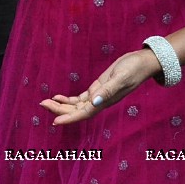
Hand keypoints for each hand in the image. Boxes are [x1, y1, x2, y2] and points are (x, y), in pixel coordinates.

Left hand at [40, 49, 161, 124]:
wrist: (142, 62)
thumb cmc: (134, 69)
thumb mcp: (121, 78)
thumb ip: (108, 90)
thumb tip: (94, 102)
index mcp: (105, 101)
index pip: (84, 113)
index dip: (69, 118)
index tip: (55, 121)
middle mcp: (100, 101)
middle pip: (77, 111)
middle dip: (59, 109)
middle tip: (42, 104)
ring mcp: (98, 95)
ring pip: (76, 105)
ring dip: (61, 105)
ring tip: (45, 102)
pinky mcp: (98, 88)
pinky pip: (80, 98)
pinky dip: (68, 99)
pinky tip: (57, 96)